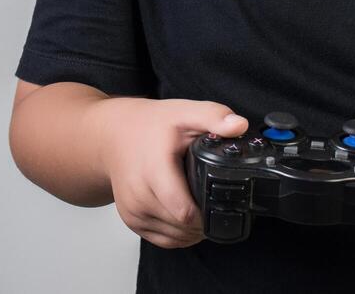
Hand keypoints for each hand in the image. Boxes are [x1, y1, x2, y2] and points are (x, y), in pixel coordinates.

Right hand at [91, 97, 247, 248]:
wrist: (114, 136)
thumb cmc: (150, 125)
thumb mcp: (184, 113)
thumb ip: (213, 117)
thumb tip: (240, 125)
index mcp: (154, 170)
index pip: (184, 212)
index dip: (208, 214)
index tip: (221, 202)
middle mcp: (139, 195)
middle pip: (182, 227)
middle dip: (204, 221)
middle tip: (216, 203)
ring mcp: (133, 210)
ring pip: (174, 237)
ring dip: (193, 231)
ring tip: (204, 210)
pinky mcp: (131, 221)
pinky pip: (162, 240)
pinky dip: (180, 235)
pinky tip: (189, 220)